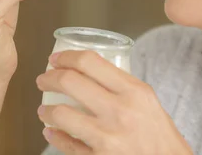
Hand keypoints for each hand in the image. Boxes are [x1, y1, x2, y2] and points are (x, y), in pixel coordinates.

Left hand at [36, 50, 191, 154]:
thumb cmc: (158, 133)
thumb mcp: (146, 99)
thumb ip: (121, 84)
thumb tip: (89, 71)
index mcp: (133, 90)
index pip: (90, 62)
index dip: (66, 57)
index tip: (56, 59)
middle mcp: (119, 110)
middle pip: (71, 82)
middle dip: (49, 79)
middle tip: (44, 80)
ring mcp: (107, 136)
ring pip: (62, 114)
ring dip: (47, 110)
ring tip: (45, 109)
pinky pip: (67, 145)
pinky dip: (54, 136)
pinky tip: (51, 131)